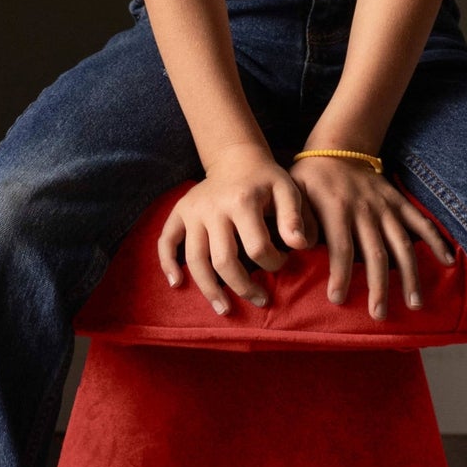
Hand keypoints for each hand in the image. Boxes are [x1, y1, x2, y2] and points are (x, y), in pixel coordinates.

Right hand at [157, 145, 308, 315]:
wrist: (236, 158)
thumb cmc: (266, 180)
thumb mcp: (287, 190)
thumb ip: (294, 218)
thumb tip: (299, 246)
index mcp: (242, 201)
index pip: (257, 247)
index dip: (273, 263)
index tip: (282, 264)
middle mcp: (213, 207)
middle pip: (223, 260)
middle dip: (243, 287)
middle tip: (260, 301)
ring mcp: (193, 211)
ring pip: (195, 258)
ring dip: (209, 289)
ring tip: (224, 308)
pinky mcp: (180, 212)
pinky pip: (166, 241)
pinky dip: (167, 263)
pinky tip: (177, 283)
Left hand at [290, 156, 456, 318]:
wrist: (337, 147)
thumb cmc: (309, 177)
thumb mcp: (292, 193)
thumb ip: (294, 219)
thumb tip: (297, 245)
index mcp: (336, 208)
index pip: (341, 247)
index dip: (340, 274)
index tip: (338, 299)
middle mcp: (364, 209)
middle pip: (376, 252)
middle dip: (379, 285)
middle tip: (379, 314)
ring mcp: (385, 205)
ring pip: (401, 243)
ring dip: (409, 275)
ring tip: (414, 304)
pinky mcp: (398, 201)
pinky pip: (419, 221)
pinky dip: (435, 240)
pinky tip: (448, 262)